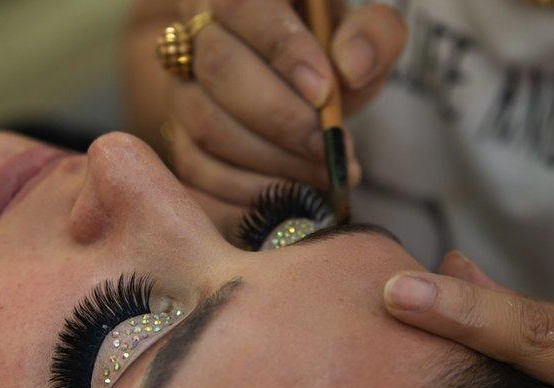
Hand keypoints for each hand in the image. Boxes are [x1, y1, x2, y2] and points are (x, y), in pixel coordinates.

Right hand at [168, 0, 406, 204]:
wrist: (295, 77)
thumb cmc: (329, 47)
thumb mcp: (359, 28)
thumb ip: (372, 34)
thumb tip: (351, 68)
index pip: (242, 7)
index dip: (281, 51)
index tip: (324, 91)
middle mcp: (195, 33)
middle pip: (219, 70)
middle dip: (280, 119)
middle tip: (329, 148)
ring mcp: (180, 89)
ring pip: (206, 127)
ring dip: (269, 162)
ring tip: (321, 177)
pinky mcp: (180, 139)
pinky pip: (197, 174)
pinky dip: (244, 197)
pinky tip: (289, 203)